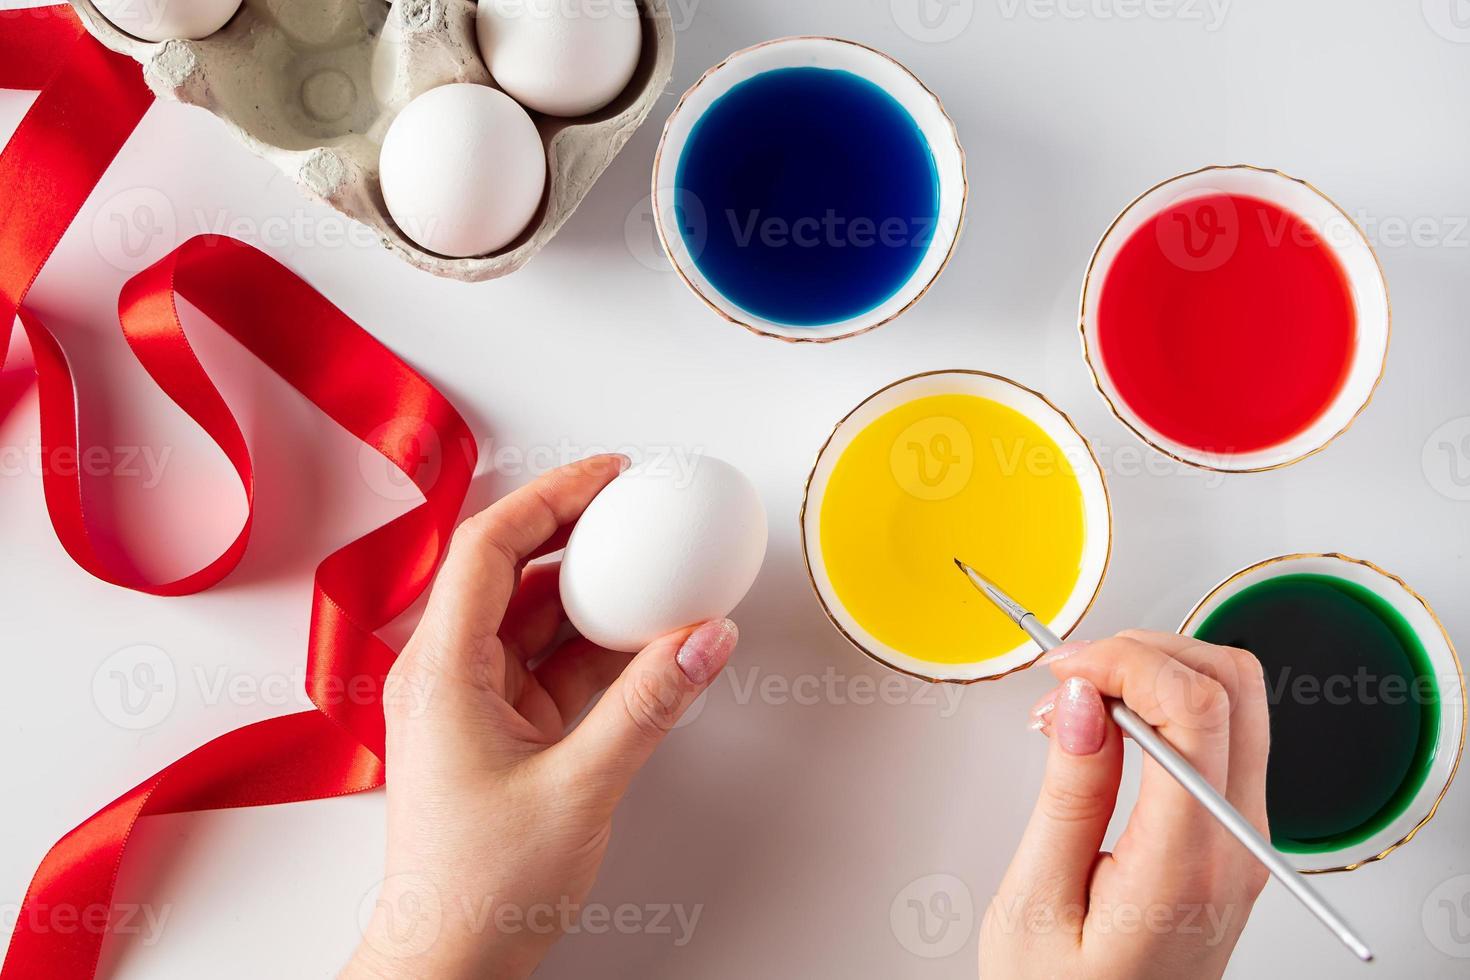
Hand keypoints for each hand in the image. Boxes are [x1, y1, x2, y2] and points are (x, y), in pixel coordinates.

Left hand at [343, 456, 739, 979]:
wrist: (450, 961)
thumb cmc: (479, 889)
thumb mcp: (580, 788)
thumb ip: (648, 706)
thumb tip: (703, 639)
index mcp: (440, 671)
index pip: (488, 548)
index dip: (549, 497)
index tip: (607, 475)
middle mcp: (448, 675)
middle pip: (512, 571)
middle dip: (577, 532)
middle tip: (638, 506)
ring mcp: (474, 702)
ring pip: (536, 617)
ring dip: (594, 592)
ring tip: (656, 568)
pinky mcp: (501, 728)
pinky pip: (551, 663)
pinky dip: (597, 645)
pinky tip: (647, 637)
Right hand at [979, 630, 1270, 979]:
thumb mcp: (1037, 901)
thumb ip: (1069, 793)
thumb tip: (1086, 700)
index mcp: (1188, 860)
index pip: (1196, 708)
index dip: (1126, 661)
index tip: (1065, 670)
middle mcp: (1237, 844)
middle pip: (1233, 685)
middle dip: (1146, 653)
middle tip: (1072, 678)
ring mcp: (1245, 839)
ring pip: (1236, 700)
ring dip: (1157, 674)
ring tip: (1081, 704)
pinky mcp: (1233, 838)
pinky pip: (1222, 738)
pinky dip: (1166, 707)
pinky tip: (1109, 728)